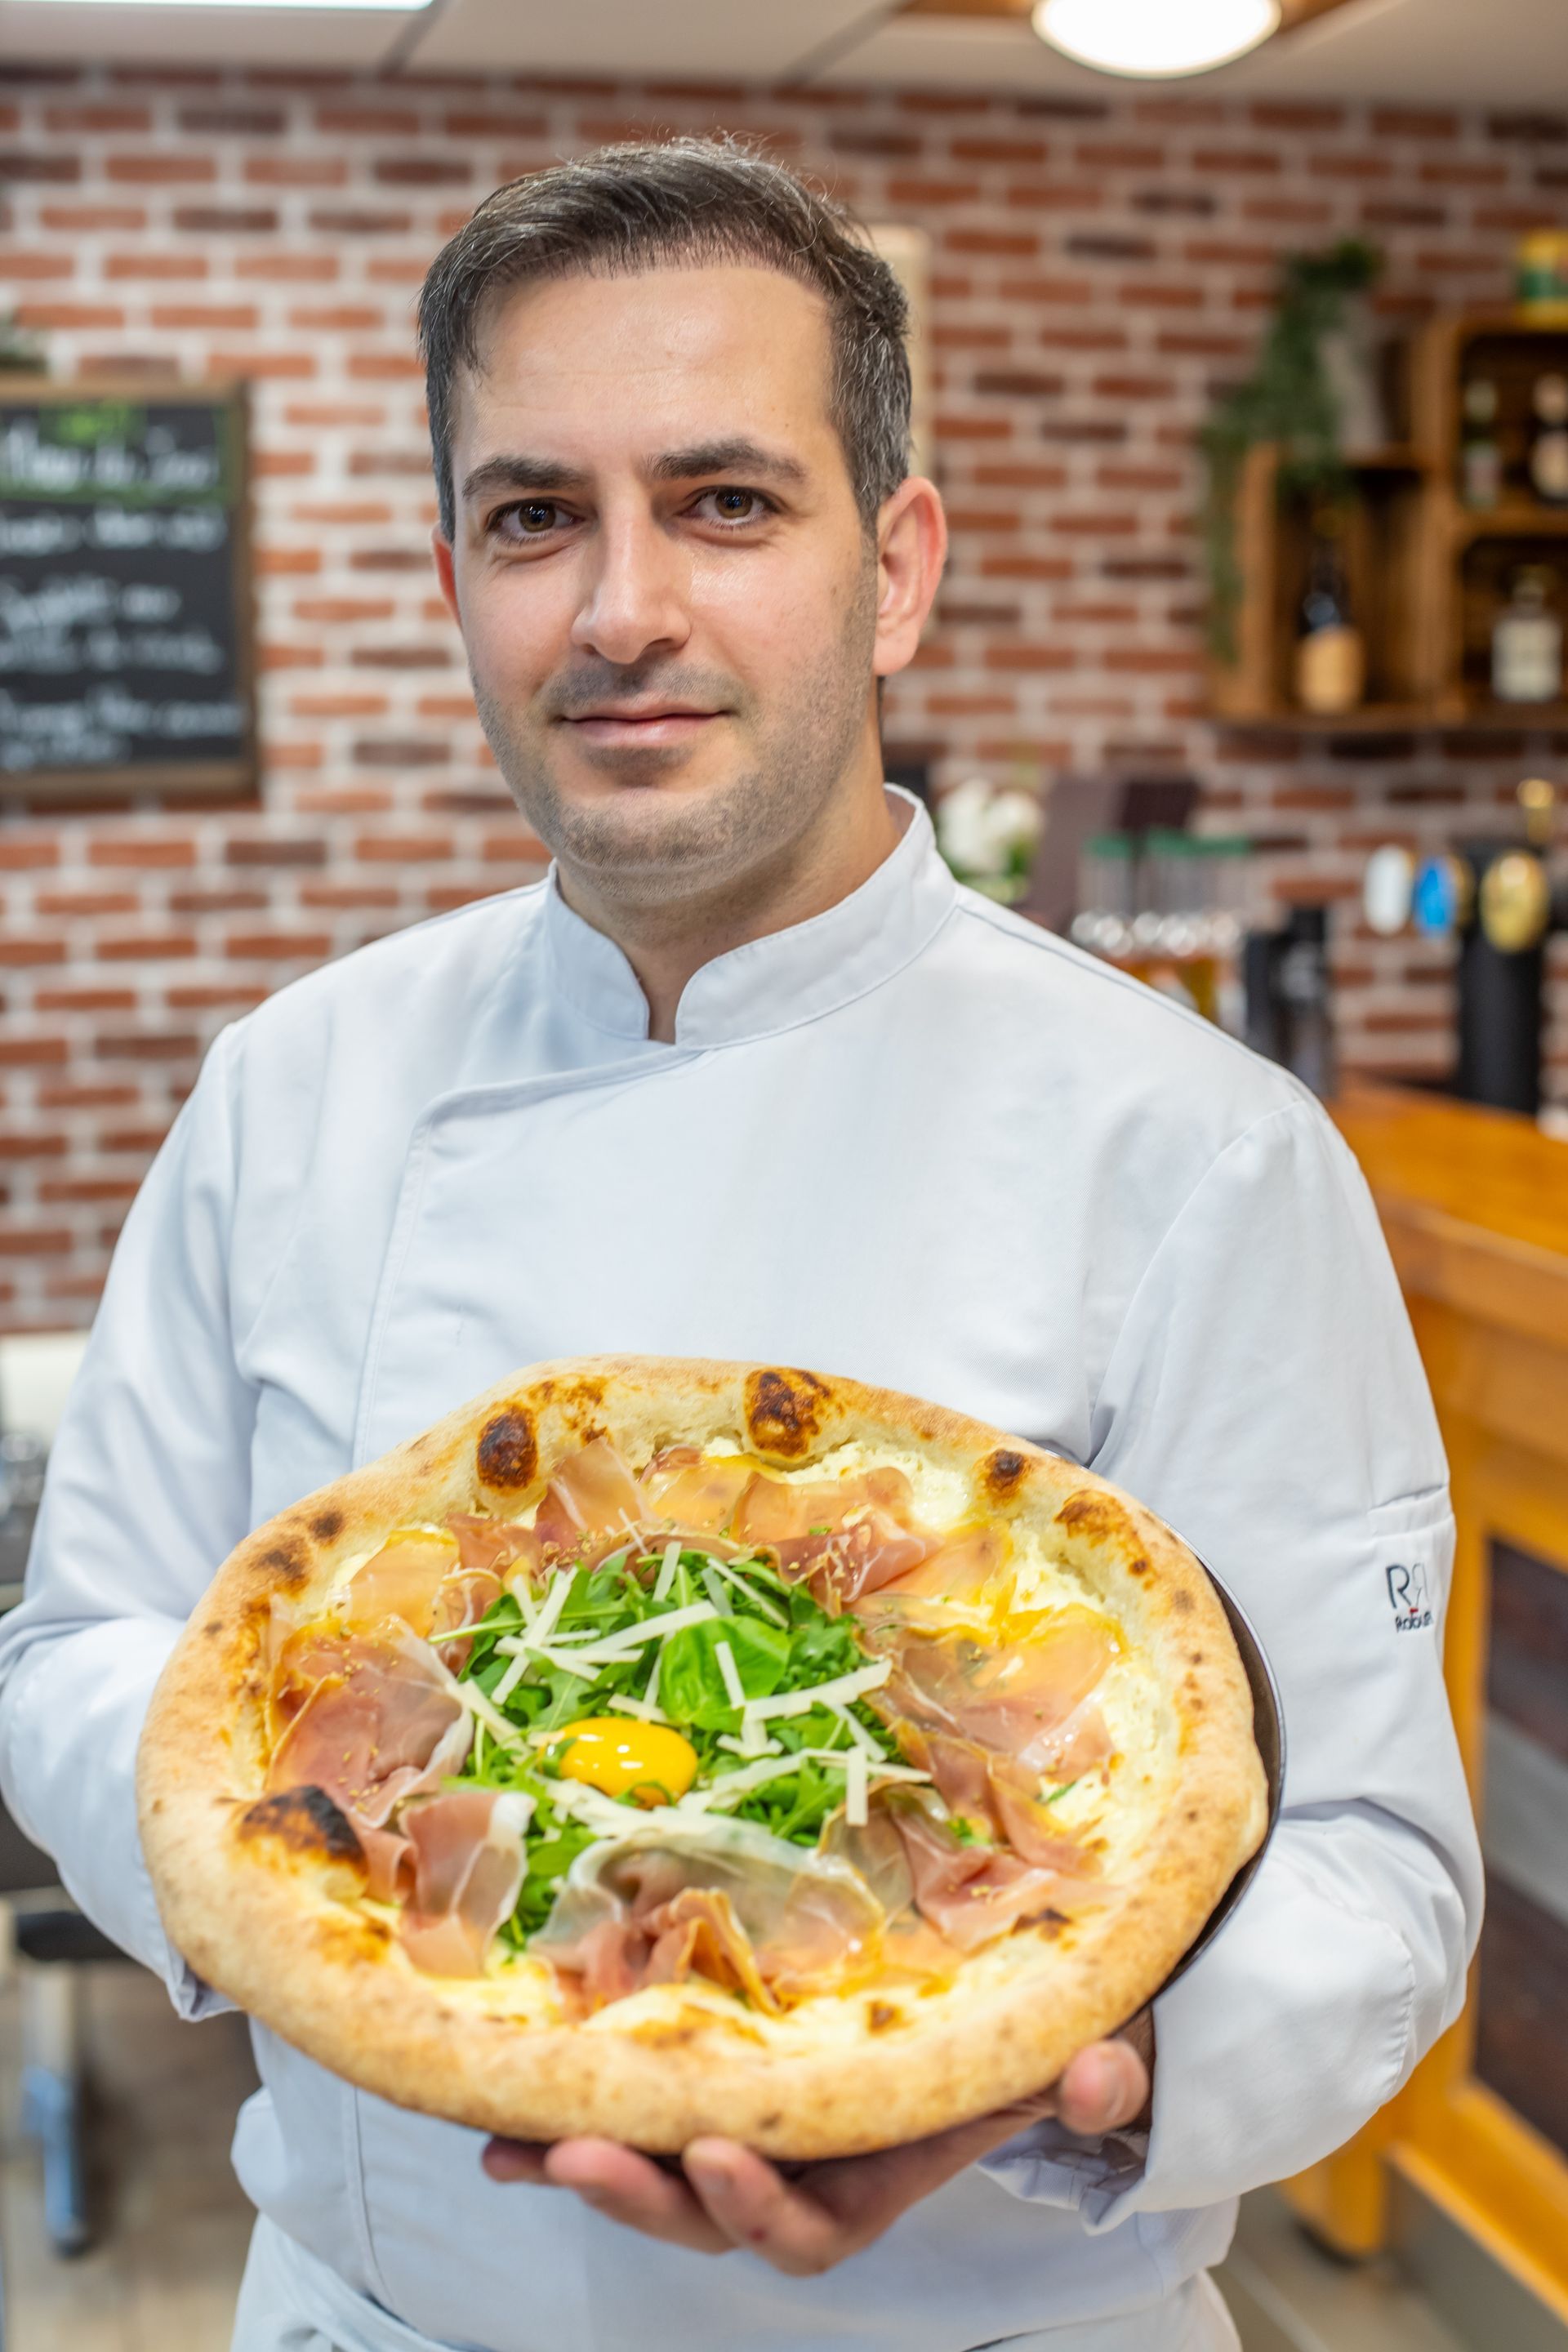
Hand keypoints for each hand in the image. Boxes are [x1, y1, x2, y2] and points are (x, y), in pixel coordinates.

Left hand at [482, 2012, 1151, 2276]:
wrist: (987, 1999)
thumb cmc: (1020, 2031)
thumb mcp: (1070, 2047)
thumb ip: (1090, 2075)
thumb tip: (1103, 2078)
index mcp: (873, 2174)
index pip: (809, 2229)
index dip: (760, 2208)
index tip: (722, 2156)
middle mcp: (798, 2166)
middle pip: (708, 2214)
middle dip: (647, 2194)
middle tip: (585, 2153)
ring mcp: (743, 2127)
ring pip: (655, 2173)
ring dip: (586, 2161)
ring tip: (517, 2145)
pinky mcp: (702, 2078)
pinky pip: (627, 2113)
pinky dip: (562, 2118)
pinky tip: (496, 2115)